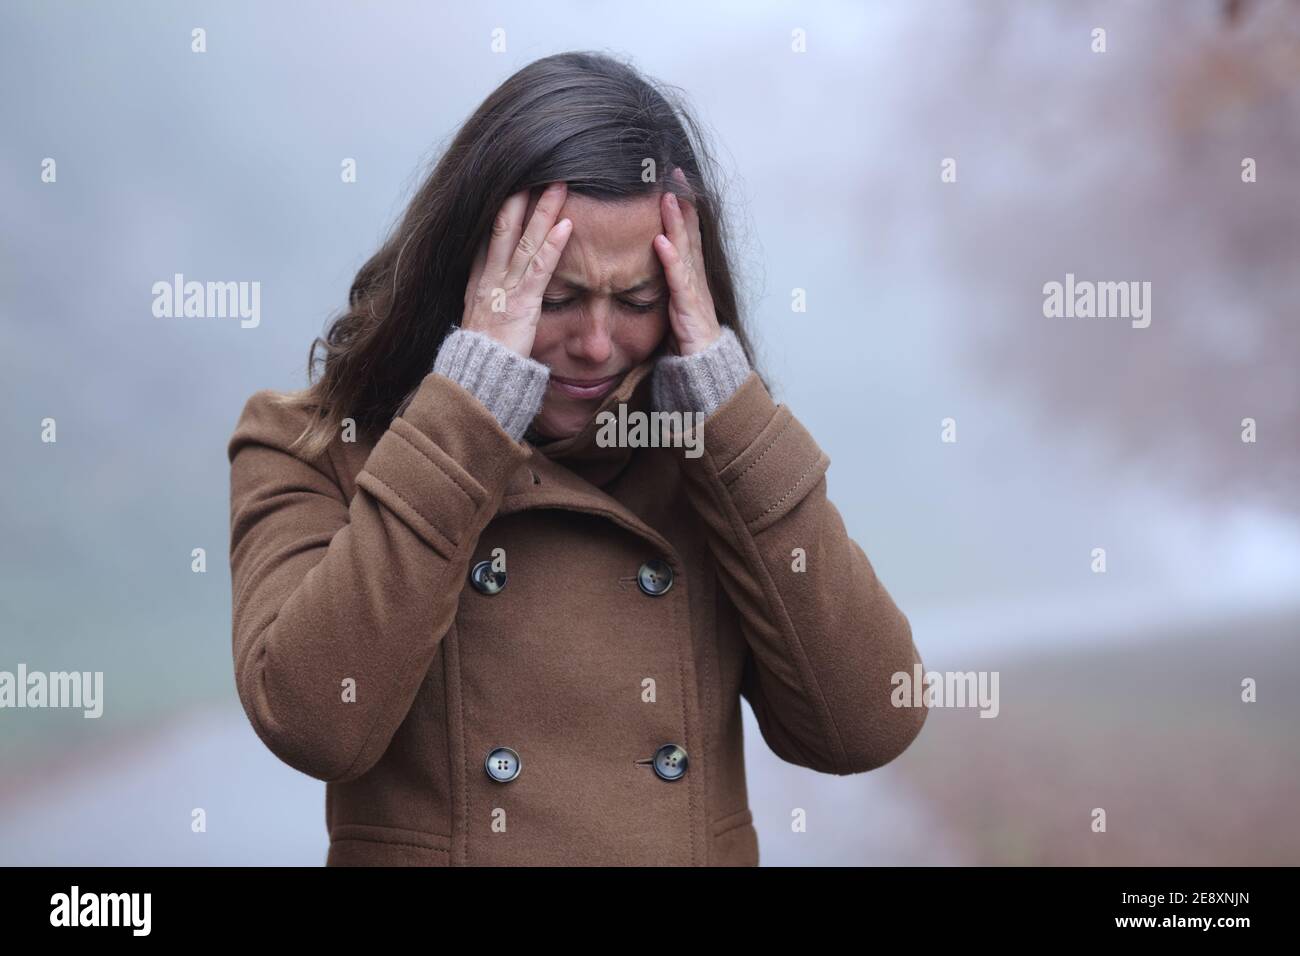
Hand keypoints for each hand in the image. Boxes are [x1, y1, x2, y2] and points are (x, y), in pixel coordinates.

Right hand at [462, 181, 572, 356]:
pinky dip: (553, 245)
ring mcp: (505, 288)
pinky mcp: (522, 304)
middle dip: (520, 196)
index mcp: (478, 280)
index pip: (490, 234)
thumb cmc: (482, 355)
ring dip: (543, 210)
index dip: (501, 207)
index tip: (513, 183)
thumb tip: (497, 291)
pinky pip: (540, 269)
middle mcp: (489, 277)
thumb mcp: (479, 320)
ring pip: (525, 240)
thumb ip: (489, 300)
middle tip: (536, 168)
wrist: (475, 378)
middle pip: (504, 226)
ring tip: (560, 184)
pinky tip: (567, 226)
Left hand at [652, 167, 720, 356]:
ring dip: (676, 222)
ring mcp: (693, 288)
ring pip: (685, 248)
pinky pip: (678, 278)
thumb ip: (667, 279)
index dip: (681, 206)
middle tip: (674, 173)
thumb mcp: (674, 300)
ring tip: (667, 197)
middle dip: (682, 202)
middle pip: (689, 231)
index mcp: (690, 273)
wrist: (704, 363)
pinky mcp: (688, 304)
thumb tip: (654, 259)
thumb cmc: (687, 333)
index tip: (673, 180)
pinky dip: (671, 258)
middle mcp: (694, 275)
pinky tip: (662, 241)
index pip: (687, 232)